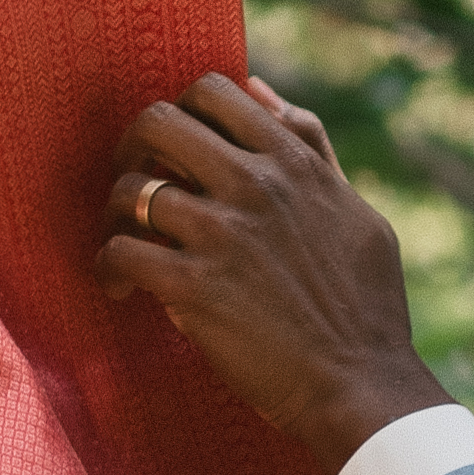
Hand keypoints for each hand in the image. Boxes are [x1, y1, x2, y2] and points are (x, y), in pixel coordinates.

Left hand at [102, 73, 451, 474]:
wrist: (360, 383)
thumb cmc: (365, 302)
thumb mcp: (353, 207)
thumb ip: (309, 146)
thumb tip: (260, 90)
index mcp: (292, 162)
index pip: (212, 91)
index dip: (182, 113)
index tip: (177, 150)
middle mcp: (254, 185)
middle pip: (157, 123)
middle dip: (133, 148)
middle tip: (135, 182)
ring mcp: (221, 234)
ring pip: (130, 189)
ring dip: (116, 214)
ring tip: (125, 242)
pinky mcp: (193, 287)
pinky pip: (119, 252)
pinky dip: (109, 268)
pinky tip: (121, 287)